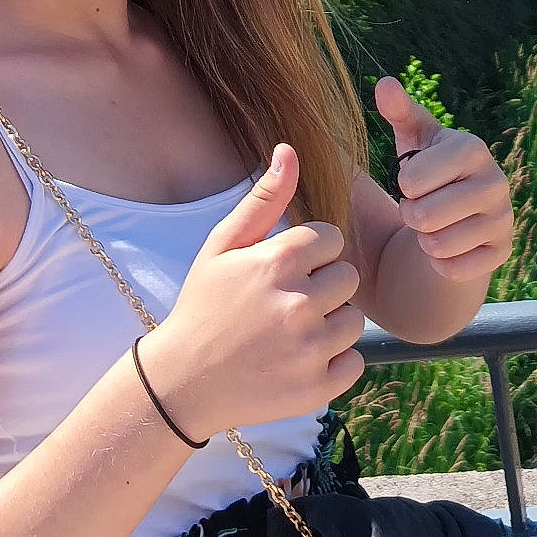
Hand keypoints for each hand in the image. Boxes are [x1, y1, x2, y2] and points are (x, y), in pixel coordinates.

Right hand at [141, 146, 364, 439]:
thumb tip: (289, 149)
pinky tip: (298, 361)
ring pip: (354, 320)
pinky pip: (355, 362)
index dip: (308, 255)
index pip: (331, 239)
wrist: (182, 383)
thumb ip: (263, 198)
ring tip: (289, 334)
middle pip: (347, 278)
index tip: (281, 273)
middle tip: (284, 304)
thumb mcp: (223, 246)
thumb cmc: (204, 305)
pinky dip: (333, 363)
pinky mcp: (316, 388)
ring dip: (329, 326)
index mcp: (278, 262)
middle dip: (322, 288)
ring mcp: (309, 349)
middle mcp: (299, 303)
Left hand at [375, 76, 514, 284]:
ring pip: (438, 245)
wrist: (456, 215)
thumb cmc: (427, 171)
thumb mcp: (412, 140)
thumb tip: (386, 84)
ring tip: (433, 226)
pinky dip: (441, 264)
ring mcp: (504, 218)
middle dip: (411, 216)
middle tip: (420, 207)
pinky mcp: (503, 251)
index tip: (412, 180)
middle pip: (423, 216)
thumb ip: (398, 111)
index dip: (403, 185)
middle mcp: (496, 181)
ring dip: (424, 241)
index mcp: (472, 148)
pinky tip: (448, 247)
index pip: (412, 179)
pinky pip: (454, 269)